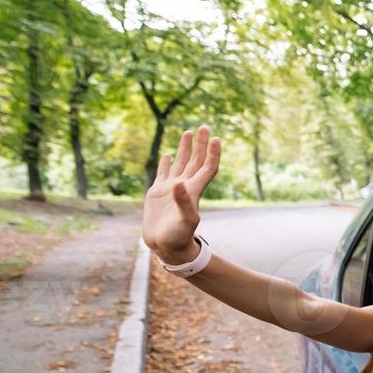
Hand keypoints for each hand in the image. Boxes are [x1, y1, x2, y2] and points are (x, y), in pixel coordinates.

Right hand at [142, 126, 220, 262]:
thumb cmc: (179, 236)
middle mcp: (184, 187)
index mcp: (194, 191)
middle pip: (196, 160)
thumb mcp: (185, 220)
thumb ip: (182, 201)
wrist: (165, 246)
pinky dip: (167, 162)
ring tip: (189, 132)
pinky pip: (164, 173)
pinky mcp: (157, 193)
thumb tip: (177, 182)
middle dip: (200, 144)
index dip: (212, 153)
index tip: (215, 138)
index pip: (207, 167)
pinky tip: (168, 154)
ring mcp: (171, 189)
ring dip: (185, 148)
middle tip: (205, 126)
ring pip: (181, 163)